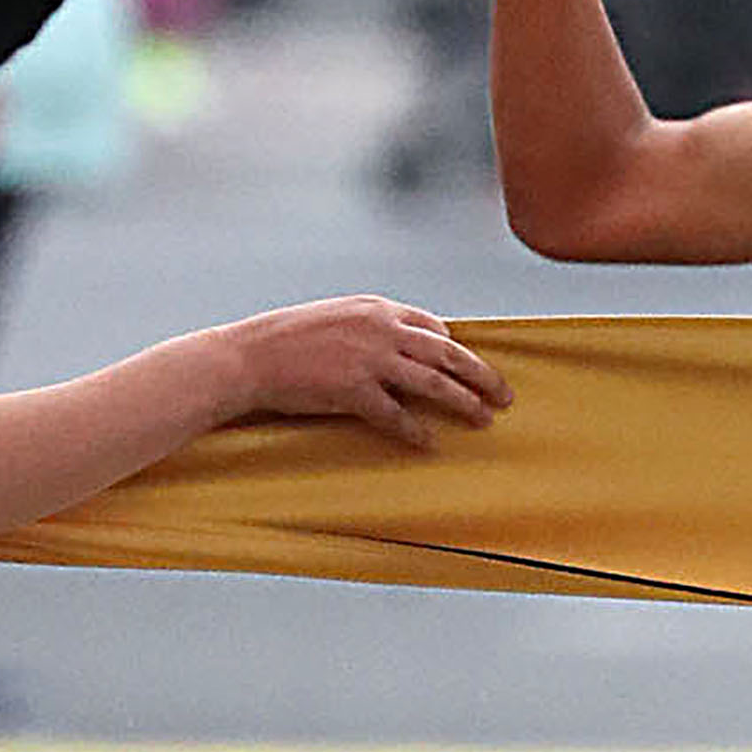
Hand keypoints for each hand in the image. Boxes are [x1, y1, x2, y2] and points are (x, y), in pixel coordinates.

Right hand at [224, 300, 509, 450]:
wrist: (246, 357)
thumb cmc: (285, 340)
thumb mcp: (334, 316)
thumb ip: (370, 326)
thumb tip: (399, 344)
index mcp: (376, 308)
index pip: (433, 326)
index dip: (456, 348)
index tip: (469, 365)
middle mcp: (380, 330)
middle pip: (448, 354)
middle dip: (482, 376)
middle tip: (505, 396)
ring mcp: (369, 359)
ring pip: (434, 384)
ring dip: (465, 403)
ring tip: (485, 419)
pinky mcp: (354, 390)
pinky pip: (397, 416)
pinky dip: (417, 432)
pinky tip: (430, 444)